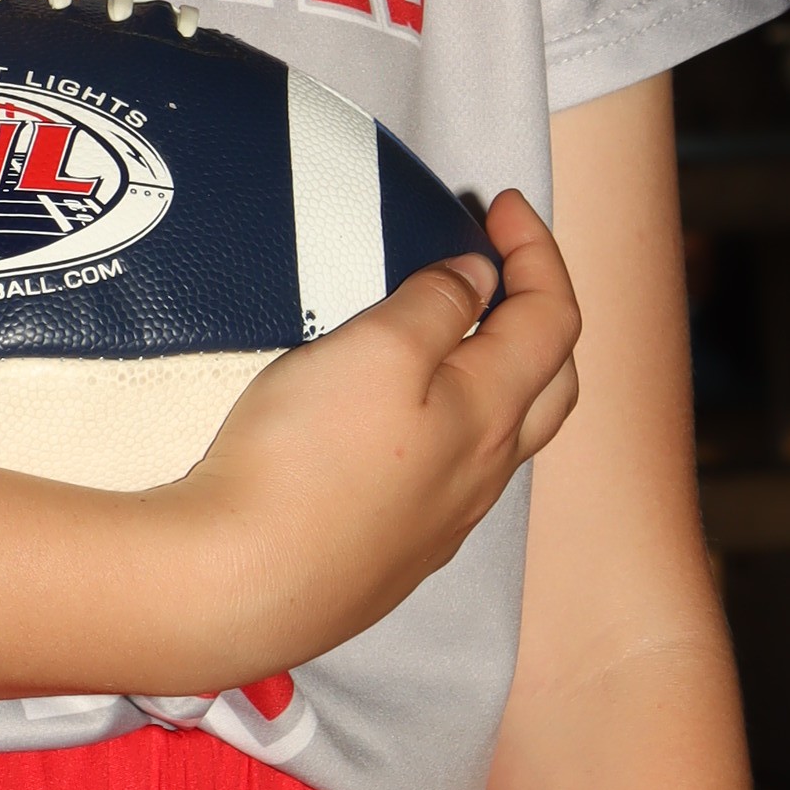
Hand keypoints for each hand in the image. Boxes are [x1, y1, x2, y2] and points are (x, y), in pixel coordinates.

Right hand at [162, 190, 580, 688]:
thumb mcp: (376, 348)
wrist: (236, 584)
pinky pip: (449, 482)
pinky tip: (403, 424)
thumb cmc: (305, 461)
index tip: (503, 205)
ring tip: (454, 337)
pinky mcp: (392, 558)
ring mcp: (440, 524)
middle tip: (501, 267)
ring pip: (501, 439)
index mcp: (491, 414)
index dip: (539, 252)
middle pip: (550, 385)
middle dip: (540, 315)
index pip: (553, 319)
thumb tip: (478, 281)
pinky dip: (451, 430)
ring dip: (499, 376)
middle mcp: (481, 475)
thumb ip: (436, 305)